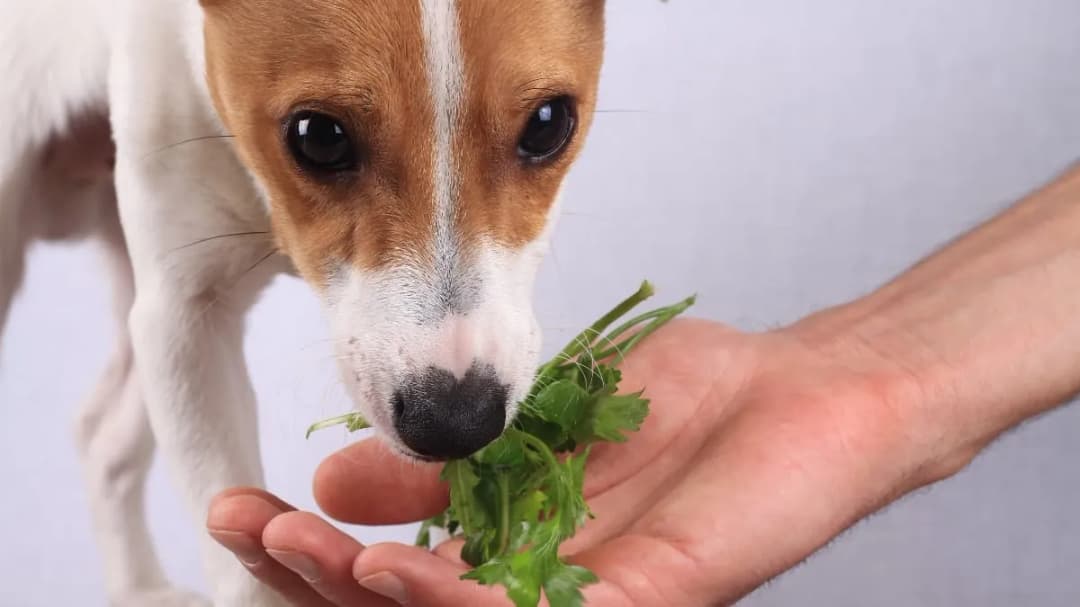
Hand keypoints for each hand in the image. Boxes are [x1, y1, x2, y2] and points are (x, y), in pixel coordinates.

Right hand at [207, 317, 932, 605]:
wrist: (794, 390)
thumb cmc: (678, 403)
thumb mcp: (531, 421)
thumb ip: (442, 465)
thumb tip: (333, 478)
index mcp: (510, 552)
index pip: (391, 575)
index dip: (313, 553)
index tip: (243, 506)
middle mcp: (542, 591)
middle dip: (319, 580)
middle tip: (255, 530)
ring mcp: (594, 601)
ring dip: (371, 594)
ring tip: (308, 547)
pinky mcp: (651, 598)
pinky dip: (462, 604)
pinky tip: (403, 571)